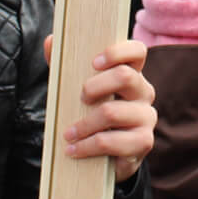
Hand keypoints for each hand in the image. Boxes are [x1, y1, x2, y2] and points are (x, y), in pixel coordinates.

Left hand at [45, 36, 155, 181]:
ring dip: (84, 124)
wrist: (102, 156)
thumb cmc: (91, 115)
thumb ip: (64, 66)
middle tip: (80, 98)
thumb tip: (51, 41)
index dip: (118, 52)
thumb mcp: (76, 90)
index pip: (137, 51)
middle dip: (94, 87)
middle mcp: (144, 92)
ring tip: (68, 134)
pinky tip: (74, 150)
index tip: (94, 62)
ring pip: (113, 112)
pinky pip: (113, 142)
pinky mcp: (143, 142)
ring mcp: (146, 117)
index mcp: (131, 73)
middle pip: (125, 76)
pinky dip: (88, 146)